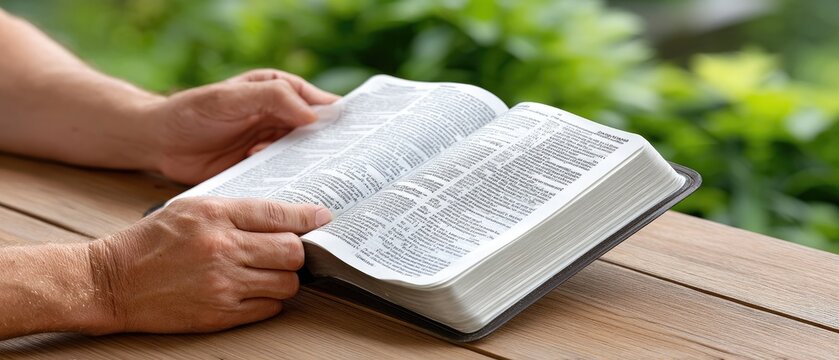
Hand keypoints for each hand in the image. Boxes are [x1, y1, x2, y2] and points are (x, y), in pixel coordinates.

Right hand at [86, 197, 331, 333]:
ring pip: (286, 283)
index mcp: (215, 215)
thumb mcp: (191, 209)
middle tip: (291, 250)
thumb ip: (237, 211)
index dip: (309, 217)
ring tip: (269, 271)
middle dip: (299, 251)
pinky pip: (268, 309)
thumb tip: (284, 216)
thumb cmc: (151, 242)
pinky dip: (269, 301)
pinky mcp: (219, 314)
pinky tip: (254, 290)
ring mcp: (222, 285)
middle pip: (292, 251)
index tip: (324, 219)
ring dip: (285, 278)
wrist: (111, 281)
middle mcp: (222, 249)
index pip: (279, 214)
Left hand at [146, 69, 338, 183]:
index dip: (341, 117)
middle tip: (355, 167)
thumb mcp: (233, 98)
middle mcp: (281, 118)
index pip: (320, 102)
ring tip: (335, 185)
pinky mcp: (260, 169)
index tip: (362, 135)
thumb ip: (273, 98)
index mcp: (280, 92)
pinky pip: (284, 177)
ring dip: (315, 169)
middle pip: (318, 134)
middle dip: (334, 149)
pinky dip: (294, 184)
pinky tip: (304, 195)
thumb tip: (314, 116)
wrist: (159, 142)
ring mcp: (271, 145)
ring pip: (304, 157)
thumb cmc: (193, 111)